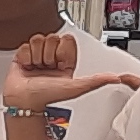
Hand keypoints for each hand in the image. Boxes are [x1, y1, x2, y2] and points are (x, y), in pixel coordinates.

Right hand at [4, 31, 139, 110]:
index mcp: (66, 62)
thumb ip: (96, 81)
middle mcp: (52, 58)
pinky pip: (25, 45)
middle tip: (47, 67)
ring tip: (36, 69)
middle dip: (48, 54)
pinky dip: (25, 57)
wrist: (24, 101)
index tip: (60, 63)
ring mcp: (37, 57)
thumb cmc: (47, 97)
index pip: (66, 39)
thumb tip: (116, 78)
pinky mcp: (23, 57)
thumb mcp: (76, 88)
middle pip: (51, 38)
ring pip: (38, 40)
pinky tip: (28, 68)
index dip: (62, 50)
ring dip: (36, 56)